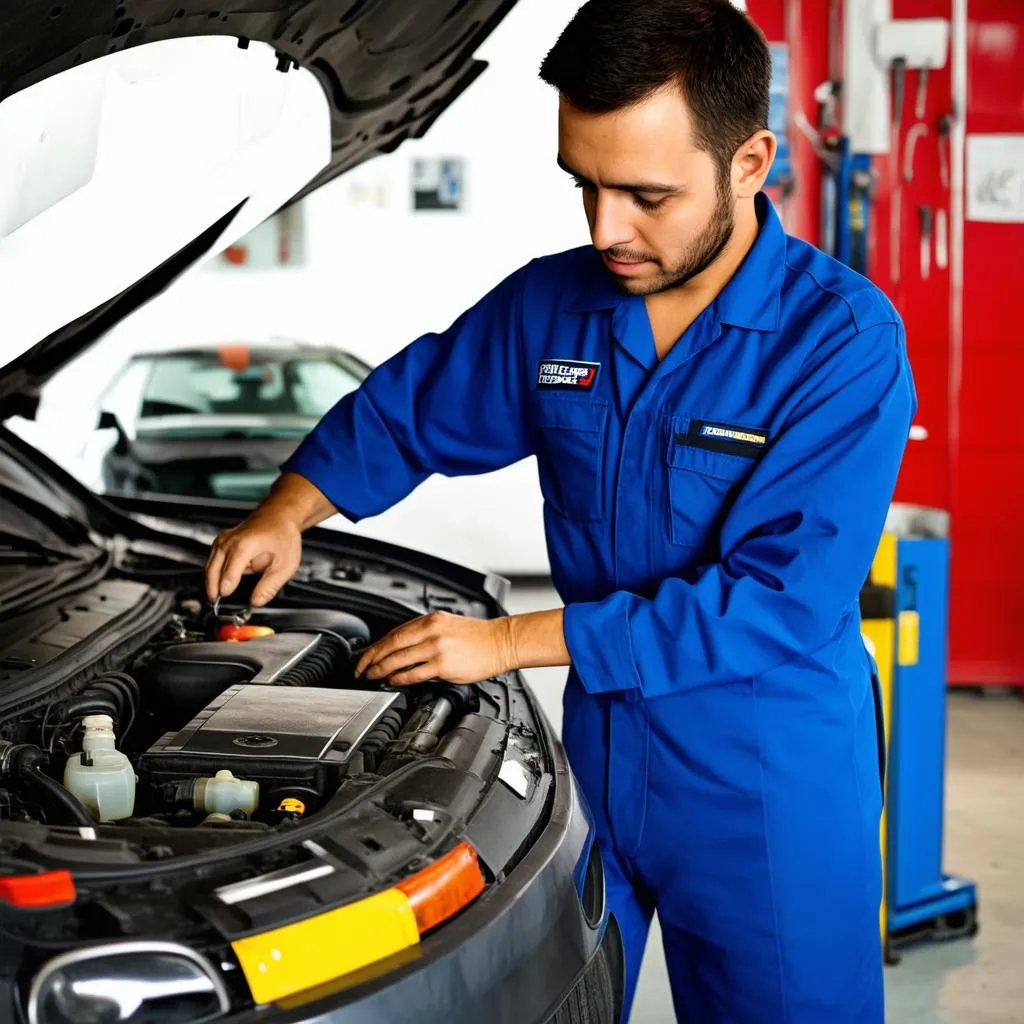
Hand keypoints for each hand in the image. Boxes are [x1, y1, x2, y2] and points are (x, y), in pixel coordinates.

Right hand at [205, 511, 301, 606]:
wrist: (279, 518)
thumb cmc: (283, 537)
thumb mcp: (285, 566)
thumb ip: (269, 587)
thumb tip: (256, 601)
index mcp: (244, 547)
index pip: (228, 576)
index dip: (226, 591)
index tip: (226, 603)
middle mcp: (229, 542)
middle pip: (212, 573)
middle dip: (214, 590)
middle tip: (218, 606)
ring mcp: (222, 541)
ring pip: (209, 568)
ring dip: (212, 582)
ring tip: (218, 597)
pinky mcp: (220, 542)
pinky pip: (212, 562)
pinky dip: (215, 573)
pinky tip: (222, 582)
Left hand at [355, 612, 514, 686]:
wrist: (501, 642)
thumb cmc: (477, 637)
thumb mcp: (447, 625)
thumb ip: (424, 634)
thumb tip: (400, 649)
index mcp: (431, 619)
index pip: (394, 633)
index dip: (376, 646)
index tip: (365, 656)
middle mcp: (432, 631)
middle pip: (392, 644)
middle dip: (372, 658)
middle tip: (361, 669)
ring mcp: (437, 648)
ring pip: (399, 659)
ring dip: (382, 669)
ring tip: (373, 676)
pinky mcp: (444, 665)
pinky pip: (415, 673)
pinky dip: (400, 678)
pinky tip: (393, 681)